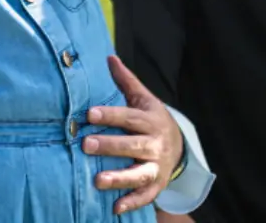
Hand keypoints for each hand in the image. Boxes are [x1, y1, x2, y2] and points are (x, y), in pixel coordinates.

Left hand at [84, 55, 182, 214]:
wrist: (179, 146)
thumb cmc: (151, 119)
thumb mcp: (143, 99)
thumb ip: (126, 81)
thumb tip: (109, 58)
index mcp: (151, 120)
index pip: (130, 117)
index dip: (111, 115)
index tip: (89, 114)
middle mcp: (156, 144)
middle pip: (133, 145)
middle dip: (110, 146)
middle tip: (87, 144)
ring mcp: (157, 167)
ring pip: (140, 174)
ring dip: (120, 178)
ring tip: (98, 181)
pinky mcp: (157, 185)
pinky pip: (146, 196)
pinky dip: (132, 203)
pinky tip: (115, 208)